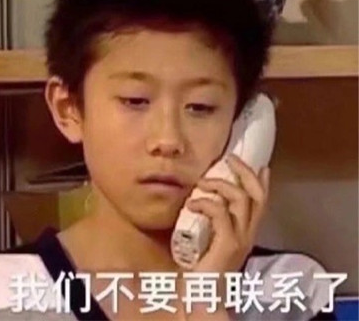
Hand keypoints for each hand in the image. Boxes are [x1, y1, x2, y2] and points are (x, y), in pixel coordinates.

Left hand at [186, 154, 270, 273]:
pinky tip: (192, 203)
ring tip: (201, 182)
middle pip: (256, 195)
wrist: (205, 297)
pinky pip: (220, 212)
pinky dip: (205, 202)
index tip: (261, 166)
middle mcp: (248, 234)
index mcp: (246, 233)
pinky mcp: (227, 243)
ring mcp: (240, 239)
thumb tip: (204, 204)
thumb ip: (215, 226)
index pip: (261, 203)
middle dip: (245, 172)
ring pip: (240, 199)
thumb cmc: (205, 269)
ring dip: (220, 184)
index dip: (262, 183)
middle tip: (231, 158)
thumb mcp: (214, 242)